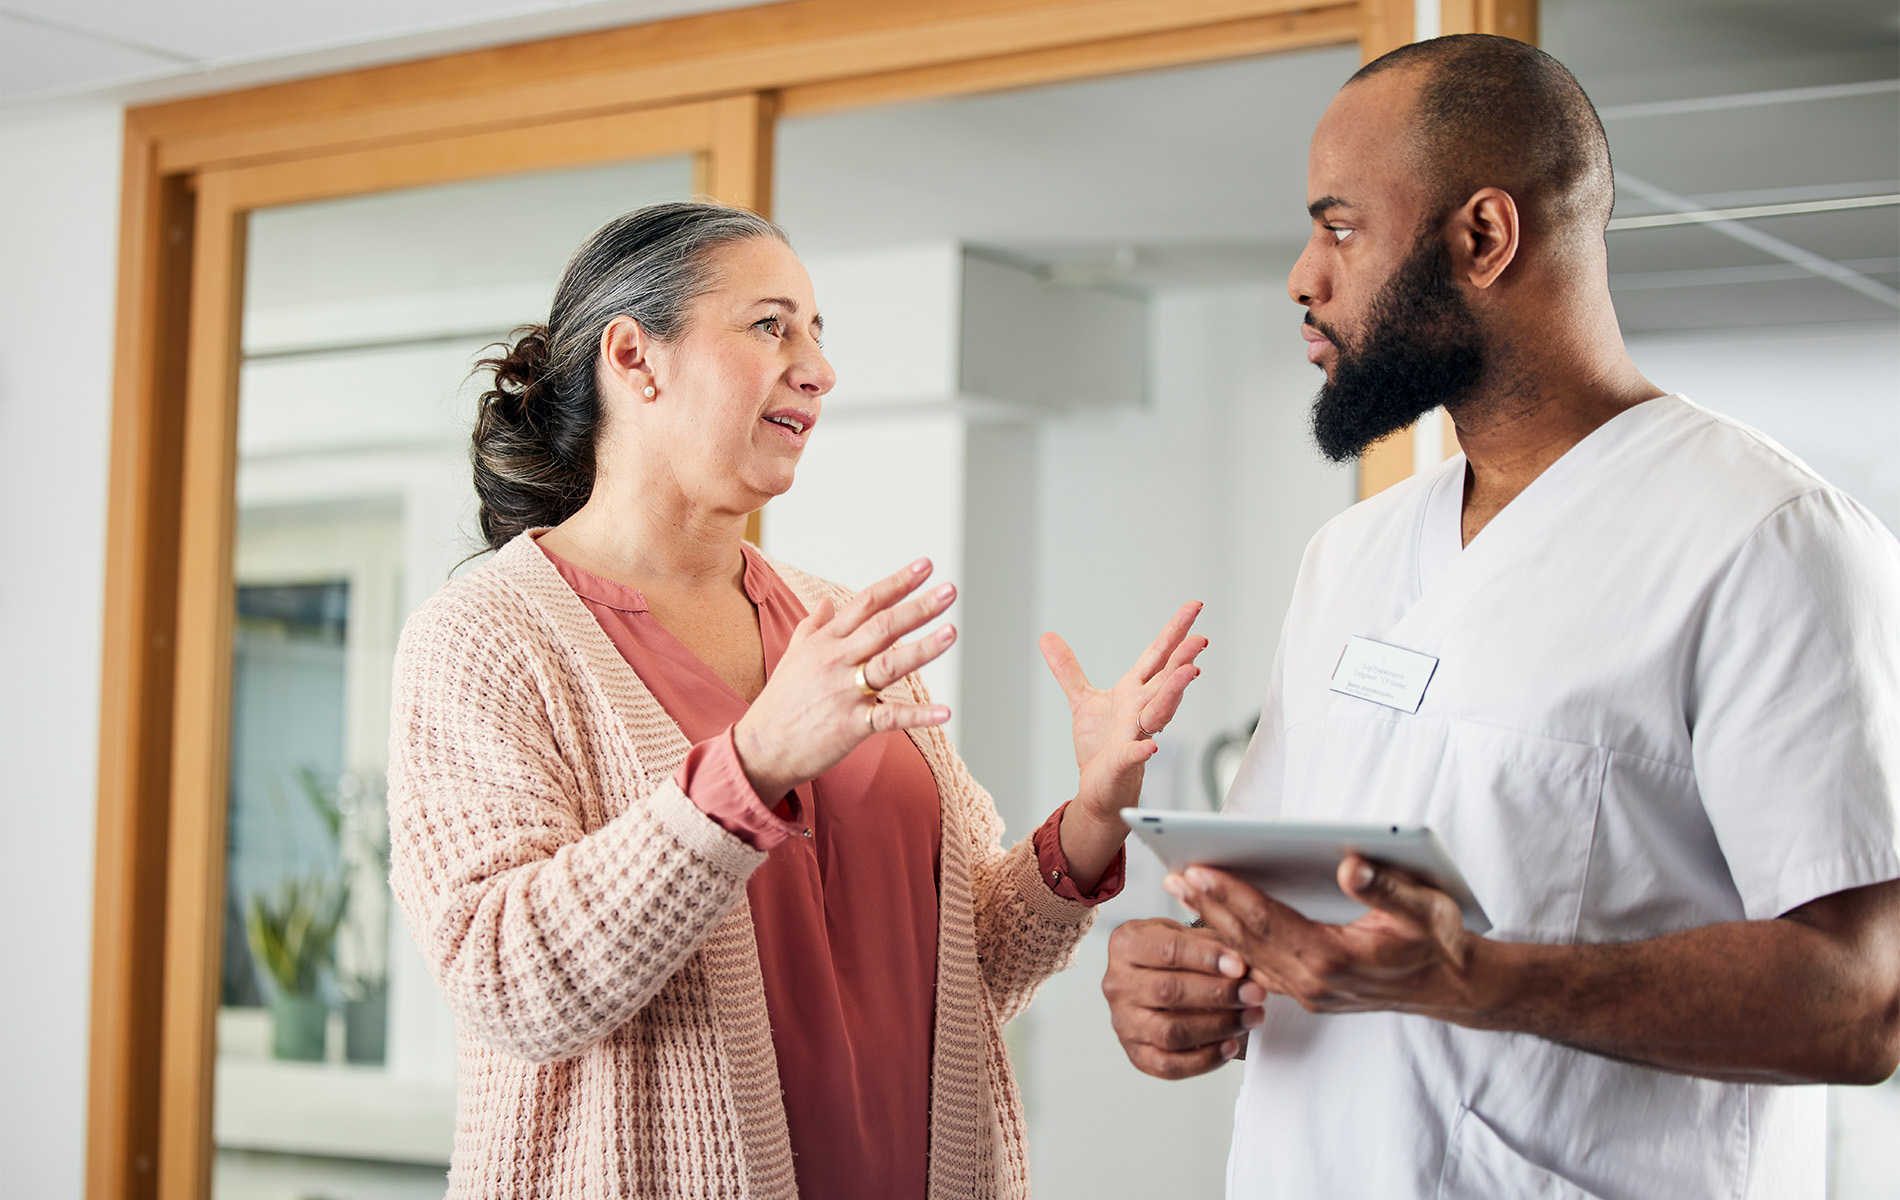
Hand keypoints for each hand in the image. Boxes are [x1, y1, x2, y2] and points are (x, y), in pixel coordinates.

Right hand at [733, 558, 956, 799]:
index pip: (866, 603)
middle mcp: (837, 661)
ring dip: (923, 649)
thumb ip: (813, 626)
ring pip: (889, 665)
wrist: (760, 749)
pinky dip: (918, 716)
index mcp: (826, 641)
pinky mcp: (851, 725)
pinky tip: (944, 712)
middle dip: (918, 607)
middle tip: (949, 590)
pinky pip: (889, 717)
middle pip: (883, 627)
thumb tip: (827, 602)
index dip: (898, 583)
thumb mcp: (793, 656)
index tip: (925, 566)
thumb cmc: (781, 702)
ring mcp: (844, 693)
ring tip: (951, 632)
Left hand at [1040, 602, 1206, 828]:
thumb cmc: (1102, 746)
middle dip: (1182, 659)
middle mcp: (1141, 710)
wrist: (1100, 788)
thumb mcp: (1083, 701)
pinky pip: (1135, 755)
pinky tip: (1149, 746)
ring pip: (1159, 711)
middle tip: (1200, 639)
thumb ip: (1068, 670)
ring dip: (1173, 693)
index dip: (1174, 631)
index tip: (1194, 607)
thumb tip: (1047, 638)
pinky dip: (1142, 750)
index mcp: (1134, 692)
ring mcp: (1136, 735)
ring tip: (1189, 673)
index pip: (1157, 656)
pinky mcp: (1125, 762)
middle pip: (1165, 680)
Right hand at [1102, 918, 1265, 1078]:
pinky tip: (1229, 1045)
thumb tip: (1248, 966)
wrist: (1158, 976)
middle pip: (1168, 993)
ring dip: (1218, 1027)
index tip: (1240, 966)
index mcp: (1126, 944)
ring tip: (1250, 1018)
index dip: (1207, 959)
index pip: (1168, 950)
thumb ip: (1218, 945)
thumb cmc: (1176, 954)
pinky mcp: (1135, 1053)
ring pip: (1170, 1032)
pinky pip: (1168, 1065)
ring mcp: (1123, 1021)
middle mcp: (1117, 983)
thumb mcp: (1192, 935)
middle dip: (1219, 995)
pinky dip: (1204, 1060)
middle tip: (1254, 994)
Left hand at [1167, 856, 1481, 1019]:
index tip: (1197, 869)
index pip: (1268, 921)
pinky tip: (1212, 921)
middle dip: (1208, 905)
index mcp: (1335, 959)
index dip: (1230, 894)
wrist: (1451, 987)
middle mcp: (1314, 983)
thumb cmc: (1439, 942)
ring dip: (1213, 922)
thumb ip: (1388, 887)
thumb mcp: (1427, 908)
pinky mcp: (1308, 993)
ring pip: (1248, 955)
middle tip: (1174, 874)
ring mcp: (1309, 993)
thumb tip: (1350, 864)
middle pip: (1247, 939)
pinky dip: (1233, 944)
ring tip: (1183, 888)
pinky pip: (1260, 968)